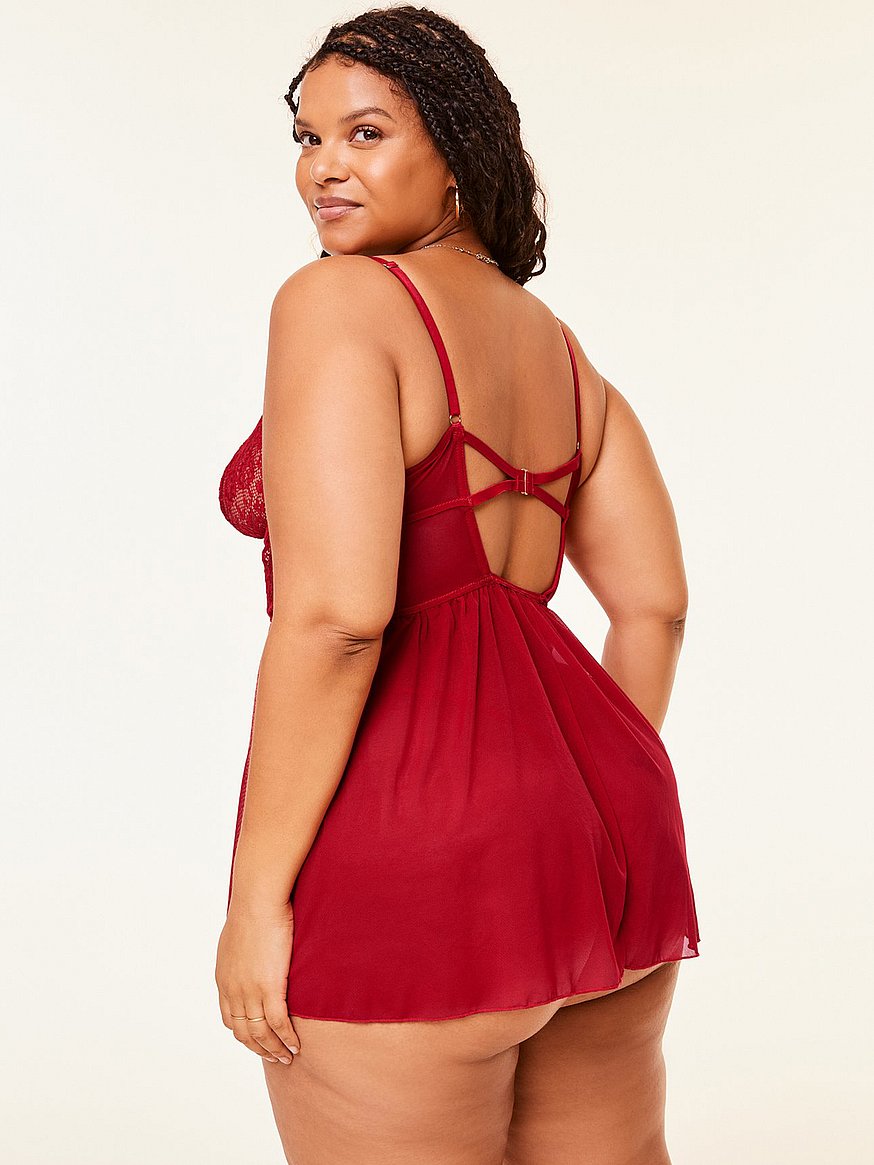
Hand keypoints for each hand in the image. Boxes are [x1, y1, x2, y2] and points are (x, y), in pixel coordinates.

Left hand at [215, 898, 300, 1064]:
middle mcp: (233, 991)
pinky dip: (286, 1038)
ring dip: (274, 1049)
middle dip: (258, 1048)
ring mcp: (250, 992)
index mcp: (224, 979)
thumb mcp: (235, 937)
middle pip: (243, 1032)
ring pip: (260, 1034)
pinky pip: (278, 1023)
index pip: (230, 1018)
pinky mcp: (270, 987)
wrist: (257, 901)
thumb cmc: (251, 909)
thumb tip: (248, 951)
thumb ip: (239, 952)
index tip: (257, 1040)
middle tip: (273, 1056)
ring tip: (287, 1057)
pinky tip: (296, 1045)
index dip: (243, 1033)